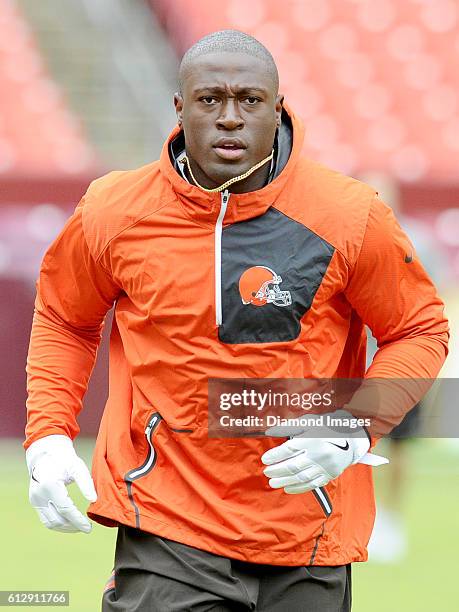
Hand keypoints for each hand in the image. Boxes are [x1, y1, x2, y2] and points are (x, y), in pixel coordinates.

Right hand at [26, 434, 96, 532]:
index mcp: (50, 485)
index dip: (78, 520)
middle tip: (87, 528)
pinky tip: (70, 523)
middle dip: (73, 526)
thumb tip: (94, 500)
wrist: (47, 452)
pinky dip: (58, 523)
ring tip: (79, 527)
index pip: (65, 509)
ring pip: (49, 522)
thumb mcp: (78, 467)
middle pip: (57, 519)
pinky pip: (45, 518)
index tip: (89, 528)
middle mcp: (39, 494)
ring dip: (65, 528)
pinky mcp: (34, 501)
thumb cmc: (65, 459)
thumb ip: (86, 484)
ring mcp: (35, 499)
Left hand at [261, 411, 387, 493]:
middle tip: (267, 472)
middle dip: (278, 470)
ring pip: (301, 477)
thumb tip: (272, 430)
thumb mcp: (309, 422)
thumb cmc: (327, 428)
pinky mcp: (329, 475)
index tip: (265, 459)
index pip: (289, 449)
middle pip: (293, 465)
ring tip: (273, 482)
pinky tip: (288, 488)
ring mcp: (324, 466)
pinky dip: (299, 488)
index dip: (275, 455)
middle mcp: (318, 454)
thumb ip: (291, 427)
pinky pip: (312, 484)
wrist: (351, 439)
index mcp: (312, 439)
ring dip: (285, 481)